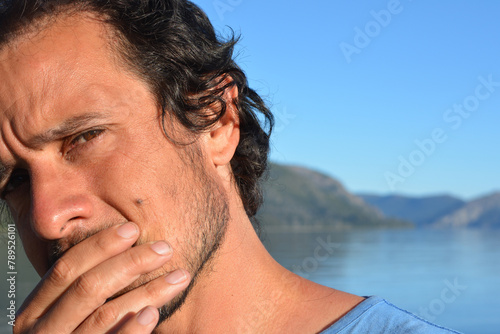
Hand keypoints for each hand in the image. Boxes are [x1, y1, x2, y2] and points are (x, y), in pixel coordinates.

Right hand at [14, 222, 190, 332]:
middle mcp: (43, 332)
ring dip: (147, 292)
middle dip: (130, 263)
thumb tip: (127, 246)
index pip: (66, 268)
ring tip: (179, 277)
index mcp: (35, 312)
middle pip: (88, 288)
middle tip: (165, 249)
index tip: (133, 228)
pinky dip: (132, 329)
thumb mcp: (65, 316)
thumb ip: (83, 290)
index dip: (100, 245)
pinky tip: (153, 314)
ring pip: (105, 315)